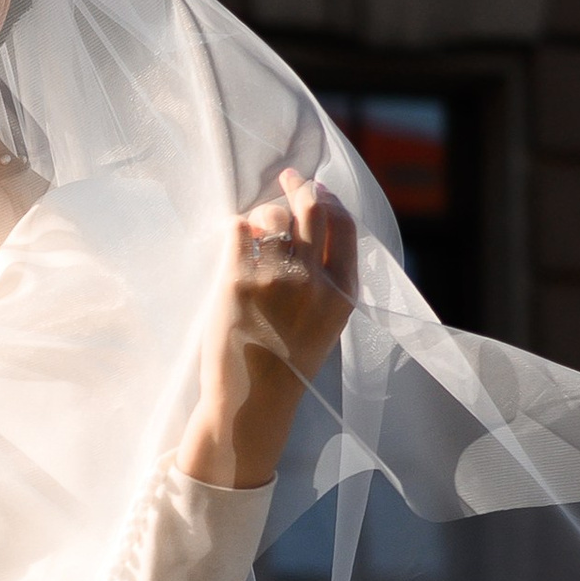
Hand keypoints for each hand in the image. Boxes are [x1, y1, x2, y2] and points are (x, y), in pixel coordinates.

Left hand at [177, 168, 357, 492]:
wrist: (252, 402)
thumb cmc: (287, 364)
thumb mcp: (326, 324)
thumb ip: (329, 281)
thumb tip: (315, 228)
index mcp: (342, 293)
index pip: (344, 226)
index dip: (329, 198)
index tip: (315, 187)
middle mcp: (314, 282)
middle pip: (313, 209)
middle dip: (300, 187)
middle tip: (288, 178)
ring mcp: (276, 280)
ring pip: (274, 216)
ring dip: (263, 213)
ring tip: (253, 228)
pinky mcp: (238, 282)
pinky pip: (238, 229)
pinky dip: (237, 226)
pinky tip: (235, 239)